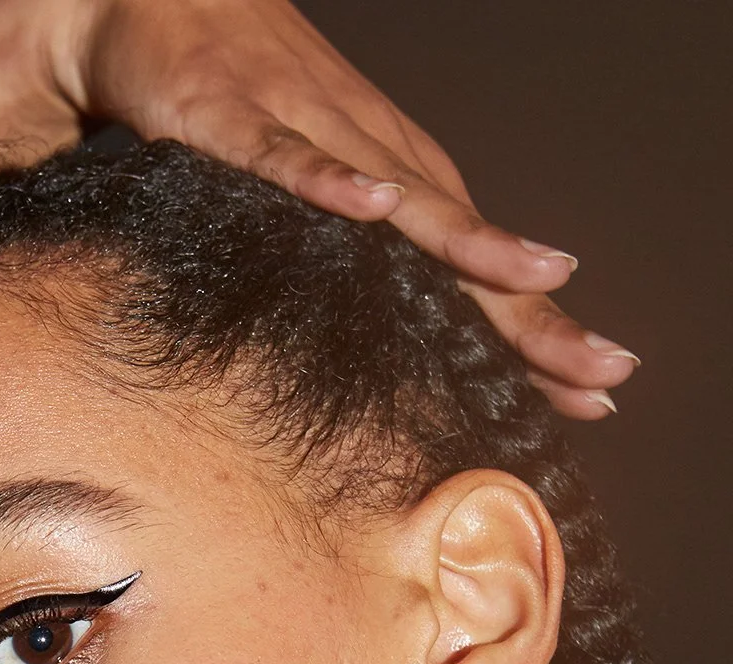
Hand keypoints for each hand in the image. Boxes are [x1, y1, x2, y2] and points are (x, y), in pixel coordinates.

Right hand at [43, 0, 636, 417]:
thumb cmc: (239, 101)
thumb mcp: (312, 188)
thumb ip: (350, 263)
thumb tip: (390, 353)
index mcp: (389, 182)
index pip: (476, 270)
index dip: (535, 331)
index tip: (595, 394)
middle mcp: (368, 156)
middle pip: (464, 242)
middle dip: (534, 310)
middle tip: (603, 369)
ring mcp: (306, 127)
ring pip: (399, 195)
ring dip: (468, 238)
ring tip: (539, 280)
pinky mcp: (228, 115)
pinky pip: (281, 155)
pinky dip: (325, 179)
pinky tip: (372, 206)